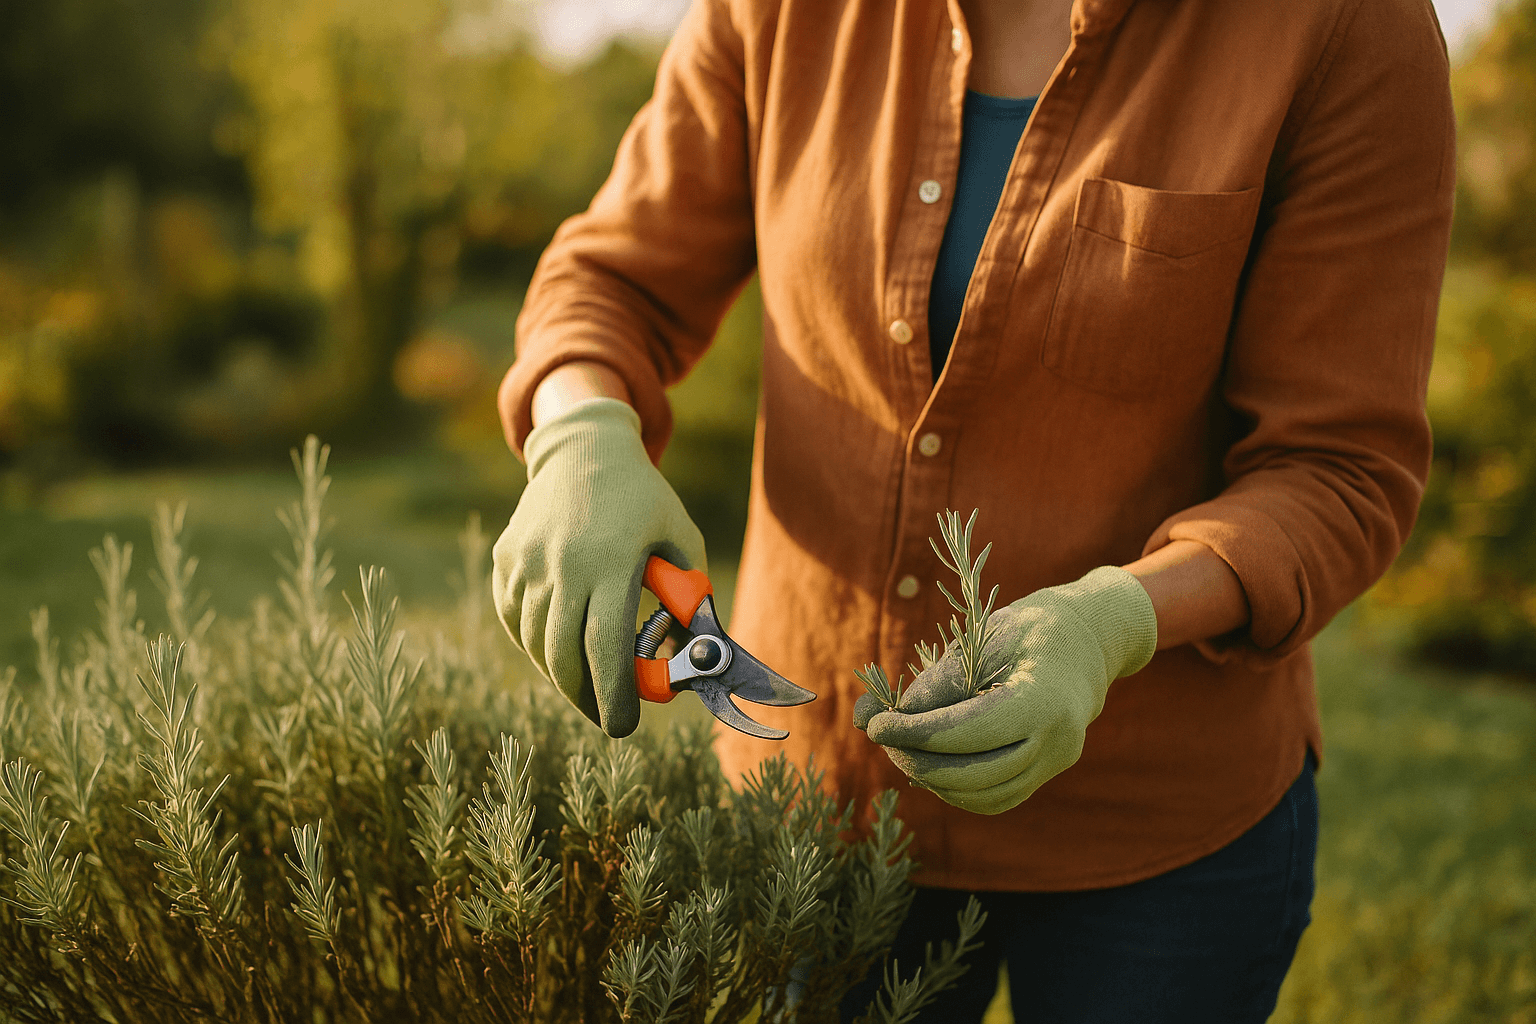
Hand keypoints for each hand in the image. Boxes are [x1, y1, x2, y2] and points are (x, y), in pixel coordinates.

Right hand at [493, 397, 705, 736]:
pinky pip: (516, 618)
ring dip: (560, 672)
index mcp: (610, 560)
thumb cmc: (644, 500)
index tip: (623, 726)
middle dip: (584, 696)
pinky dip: (535, 642)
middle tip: (605, 715)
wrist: (584, 449)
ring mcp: (527, 560)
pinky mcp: (506, 559)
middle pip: (563, 654)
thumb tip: (692, 657)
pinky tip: (558, 644)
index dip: (613, 694)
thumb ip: (690, 596)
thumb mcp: (681, 538)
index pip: (604, 645)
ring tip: (586, 681)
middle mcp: (562, 562)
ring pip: (536, 642)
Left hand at [854, 567, 1155, 813]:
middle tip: (883, 739)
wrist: (1089, 639)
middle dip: (919, 761)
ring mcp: (1057, 762)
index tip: (876, 726)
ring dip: (935, 781)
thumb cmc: (1029, 630)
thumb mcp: (984, 638)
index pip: (968, 733)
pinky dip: (959, 791)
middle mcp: (1058, 741)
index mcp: (1044, 700)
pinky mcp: (1049, 772)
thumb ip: (936, 681)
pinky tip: (931, 766)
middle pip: (976, 774)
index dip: (916, 734)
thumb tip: (874, 723)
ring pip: (986, 795)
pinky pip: (999, 798)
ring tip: (903, 751)